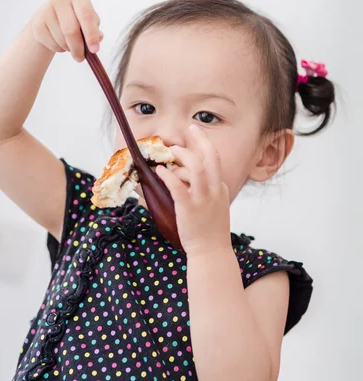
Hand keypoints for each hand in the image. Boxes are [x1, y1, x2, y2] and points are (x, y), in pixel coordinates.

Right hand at [31, 0, 102, 61]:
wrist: (52, 16)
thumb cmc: (76, 18)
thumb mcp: (89, 20)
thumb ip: (96, 30)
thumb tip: (98, 38)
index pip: (86, 16)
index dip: (91, 35)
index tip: (94, 50)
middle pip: (71, 30)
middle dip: (78, 48)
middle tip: (81, 58)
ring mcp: (46, 9)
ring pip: (61, 39)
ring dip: (68, 48)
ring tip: (71, 45)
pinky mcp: (37, 22)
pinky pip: (51, 43)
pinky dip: (59, 49)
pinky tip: (60, 42)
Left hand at [156, 124, 230, 255]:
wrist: (211, 252)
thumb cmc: (208, 231)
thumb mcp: (211, 206)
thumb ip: (199, 191)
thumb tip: (179, 179)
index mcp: (219, 187)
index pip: (214, 160)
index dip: (203, 146)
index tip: (194, 135)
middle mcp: (214, 189)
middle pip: (211, 156)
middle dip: (201, 138)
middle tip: (190, 128)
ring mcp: (203, 198)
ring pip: (196, 167)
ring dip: (182, 156)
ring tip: (170, 153)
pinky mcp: (189, 208)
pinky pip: (178, 187)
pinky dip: (168, 176)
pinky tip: (160, 171)